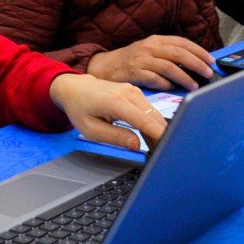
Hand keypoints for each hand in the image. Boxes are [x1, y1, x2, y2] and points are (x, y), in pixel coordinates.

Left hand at [49, 72, 168, 151]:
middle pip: (154, 117)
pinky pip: (149, 109)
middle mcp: (128, 93)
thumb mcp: (91, 129)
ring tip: (156, 148)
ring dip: (158, 131)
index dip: (159, 135)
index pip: (144, 120)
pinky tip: (150, 137)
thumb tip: (137, 145)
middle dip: (161, 136)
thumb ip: (115, 137)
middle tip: (162, 155)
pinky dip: (153, 124)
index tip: (168, 148)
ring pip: (154, 113)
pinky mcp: (135, 92)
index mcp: (116, 102)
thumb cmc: (80, 108)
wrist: (75, 87)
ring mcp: (133, 90)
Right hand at [85, 35, 214, 90]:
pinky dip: (165, 84)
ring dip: (184, 77)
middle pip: (179, 54)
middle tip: (207, 73)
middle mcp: (149, 47)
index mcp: (156, 40)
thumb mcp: (149, 51)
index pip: (182, 43)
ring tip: (194, 86)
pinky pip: (154, 79)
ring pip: (169, 67)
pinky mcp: (135, 73)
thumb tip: (193, 65)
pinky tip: (171, 88)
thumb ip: (167, 55)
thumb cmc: (130, 61)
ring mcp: (142, 60)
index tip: (211, 60)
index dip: (199, 51)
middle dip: (196, 63)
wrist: (104, 67)